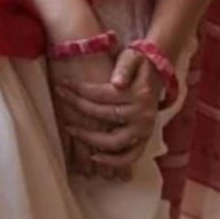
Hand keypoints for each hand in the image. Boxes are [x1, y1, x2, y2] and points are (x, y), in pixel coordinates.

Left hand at [51, 47, 162, 182]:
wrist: (158, 74)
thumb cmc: (139, 64)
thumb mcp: (132, 57)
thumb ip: (124, 67)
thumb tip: (117, 82)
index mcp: (139, 93)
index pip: (103, 94)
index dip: (80, 90)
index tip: (62, 85)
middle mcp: (143, 114)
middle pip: (105, 116)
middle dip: (79, 108)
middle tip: (61, 100)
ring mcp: (144, 130)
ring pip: (115, 142)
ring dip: (90, 139)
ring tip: (70, 129)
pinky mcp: (144, 140)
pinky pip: (129, 157)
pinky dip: (113, 161)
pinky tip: (94, 157)